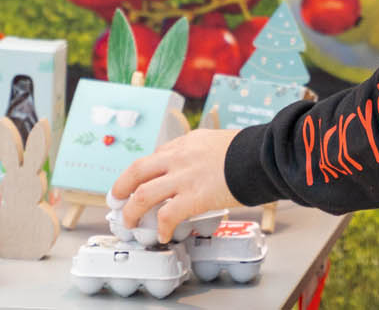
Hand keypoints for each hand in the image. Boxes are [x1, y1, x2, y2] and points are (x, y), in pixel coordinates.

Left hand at [110, 128, 240, 242]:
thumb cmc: (249, 150)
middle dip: (121, 187)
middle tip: (116, 199)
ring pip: (142, 195)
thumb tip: (204, 169)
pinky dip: (162, 228)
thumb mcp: (219, 142)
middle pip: (136, 170)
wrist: (262, 155)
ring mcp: (183, 178)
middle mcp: (179, 158)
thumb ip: (204, 153)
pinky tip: (164, 235)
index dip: (142, 172)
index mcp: (186, 143)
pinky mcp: (193, 197)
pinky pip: (167, 216)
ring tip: (130, 223)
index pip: (155, 156)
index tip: (138, 182)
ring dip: (131, 212)